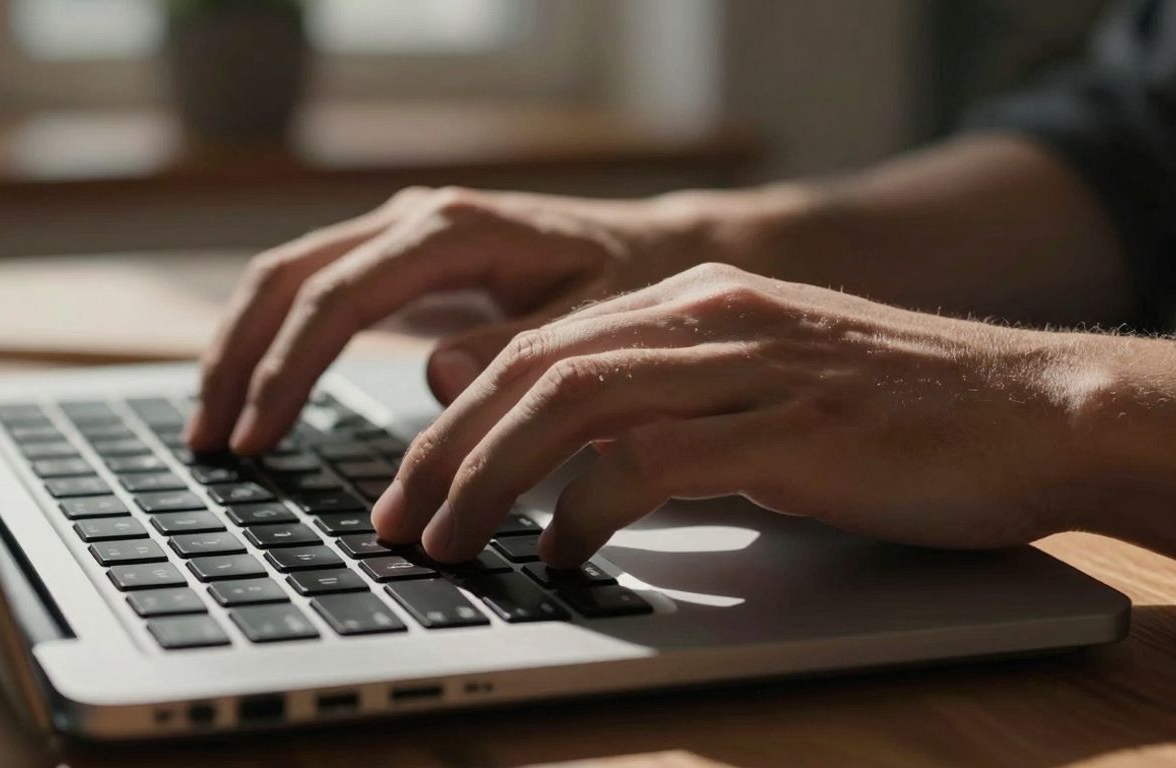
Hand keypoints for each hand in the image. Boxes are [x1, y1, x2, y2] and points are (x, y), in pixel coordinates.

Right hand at [187, 186, 719, 453]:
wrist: (663, 250)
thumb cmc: (635, 287)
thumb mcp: (596, 323)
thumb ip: (519, 351)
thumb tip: (433, 379)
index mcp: (453, 230)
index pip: (336, 297)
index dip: (287, 369)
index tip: (260, 439)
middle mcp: (416, 218)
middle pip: (287, 276)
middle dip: (239, 358)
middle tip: (211, 441)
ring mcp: (404, 232)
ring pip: (288, 276)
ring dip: (242, 347)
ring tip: (214, 424)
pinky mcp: (404, 257)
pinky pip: (317, 288)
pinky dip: (276, 339)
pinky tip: (259, 390)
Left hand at [372, 262, 1096, 566]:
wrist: (1032, 406)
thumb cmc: (889, 416)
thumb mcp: (754, 391)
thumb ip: (659, 409)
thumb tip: (560, 462)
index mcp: (691, 304)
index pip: (536, 348)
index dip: (455, 417)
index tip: (412, 482)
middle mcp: (708, 319)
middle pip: (534, 370)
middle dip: (448, 450)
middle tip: (402, 520)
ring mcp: (750, 367)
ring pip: (575, 403)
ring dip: (492, 477)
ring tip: (452, 540)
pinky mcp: (793, 428)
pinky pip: (657, 461)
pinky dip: (590, 506)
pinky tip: (564, 549)